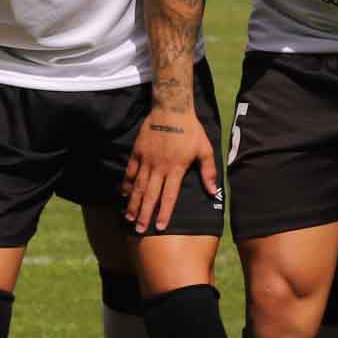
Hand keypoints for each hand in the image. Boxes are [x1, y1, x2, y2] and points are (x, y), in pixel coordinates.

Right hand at [121, 105, 219, 233]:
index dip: (164, 213)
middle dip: (145, 214)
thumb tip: (213, 192)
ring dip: (134, 203)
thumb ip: (208, 171)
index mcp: (176, 169)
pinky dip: (127, 184)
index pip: (169, 196)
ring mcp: (146, 160)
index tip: (160, 227)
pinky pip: (130, 172)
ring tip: (129, 218)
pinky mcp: (138, 152)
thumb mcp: (205, 149)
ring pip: (138, 186)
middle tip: (140, 230)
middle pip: (151, 195)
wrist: (171, 108)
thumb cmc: (191, 130)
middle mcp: (159, 167)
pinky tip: (124, 195)